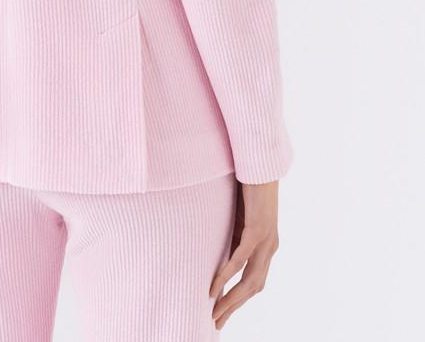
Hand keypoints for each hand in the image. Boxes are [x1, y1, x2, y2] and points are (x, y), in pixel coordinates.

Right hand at [209, 179, 279, 329]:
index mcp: (267, 245)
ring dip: (231, 299)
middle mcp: (270, 246)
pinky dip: (227, 275)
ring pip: (250, 279)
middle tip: (215, 322)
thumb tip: (219, 252)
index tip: (222, 313)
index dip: (239, 299)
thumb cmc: (247, 186)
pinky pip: (241, 258)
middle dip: (234, 307)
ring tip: (214, 312)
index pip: (254, 281)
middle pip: (253, 288)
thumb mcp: (238, 216)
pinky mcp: (259, 228)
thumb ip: (233, 235)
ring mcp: (266, 239)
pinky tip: (214, 286)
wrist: (259, 161)